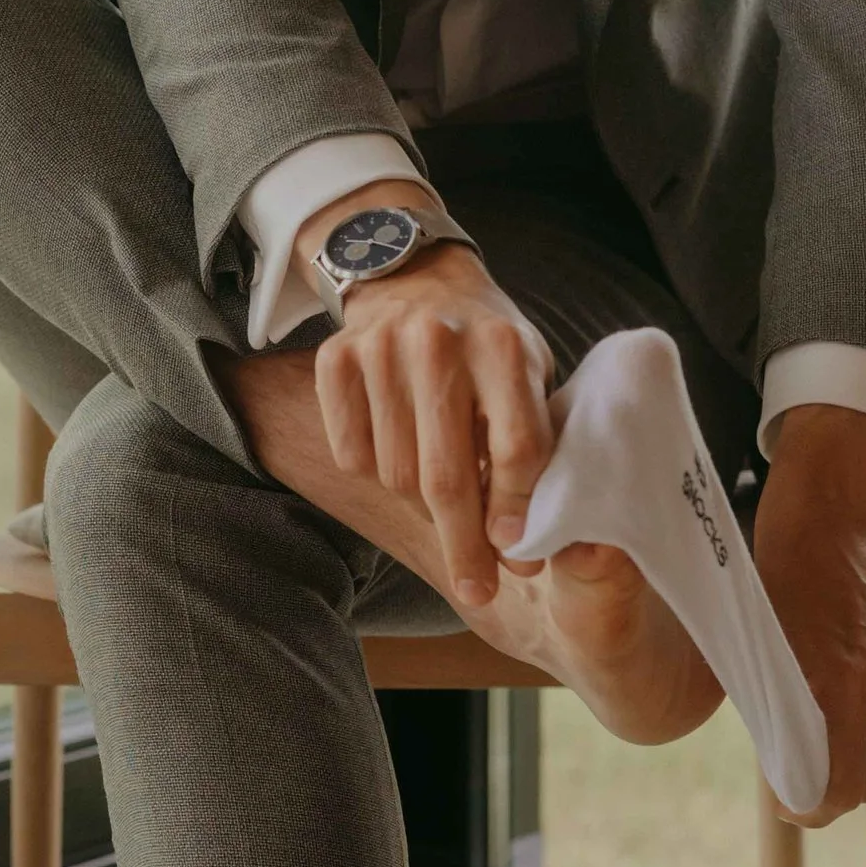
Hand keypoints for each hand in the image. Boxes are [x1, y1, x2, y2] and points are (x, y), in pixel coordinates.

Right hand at [304, 187, 555, 610]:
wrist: (415, 277)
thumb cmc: (486, 344)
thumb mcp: (527, 375)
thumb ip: (531, 444)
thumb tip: (517, 545)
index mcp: (502, 345)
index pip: (514, 449)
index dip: (517, 512)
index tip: (518, 557)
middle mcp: (438, 341)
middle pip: (447, 476)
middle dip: (465, 546)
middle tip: (477, 589)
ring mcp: (379, 347)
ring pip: (396, 474)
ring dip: (422, 505)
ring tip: (443, 494)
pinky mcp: (333, 358)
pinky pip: (352, 454)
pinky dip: (376, 472)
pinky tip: (400, 452)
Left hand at [753, 404, 865, 823]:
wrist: (833, 522)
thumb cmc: (782, 593)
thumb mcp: (765, 661)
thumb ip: (781, 731)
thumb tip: (799, 797)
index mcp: (847, 681)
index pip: (842, 789)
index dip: (813, 808)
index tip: (795, 804)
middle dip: (841, 783)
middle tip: (811, 770)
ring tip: (840, 710)